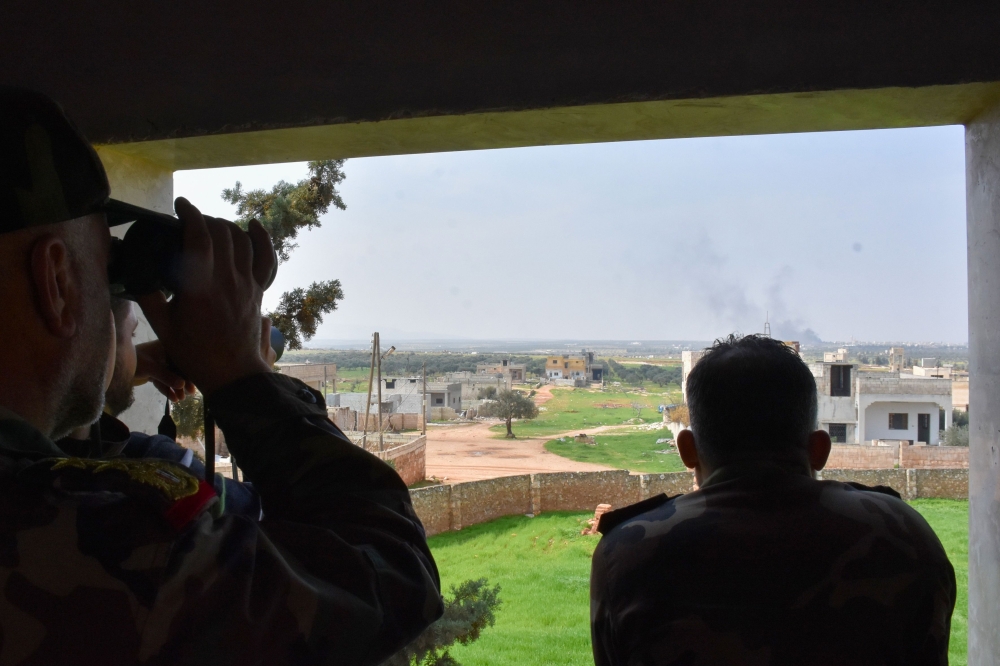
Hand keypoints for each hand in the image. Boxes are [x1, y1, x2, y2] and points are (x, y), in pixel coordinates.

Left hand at [133, 340, 195, 401]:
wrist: (114, 366)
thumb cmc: (134, 360)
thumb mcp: (151, 368)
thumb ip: (166, 376)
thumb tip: (182, 385)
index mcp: (165, 347)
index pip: (182, 357)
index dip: (190, 369)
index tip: (197, 380)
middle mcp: (164, 354)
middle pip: (178, 368)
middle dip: (184, 381)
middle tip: (191, 393)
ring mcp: (158, 363)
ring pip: (171, 376)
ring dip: (176, 388)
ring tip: (181, 399)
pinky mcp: (153, 372)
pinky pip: (163, 381)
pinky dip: (167, 389)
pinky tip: (174, 399)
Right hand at [137, 198, 277, 395]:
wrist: (232, 373)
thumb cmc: (194, 352)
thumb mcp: (163, 326)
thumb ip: (148, 297)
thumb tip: (136, 274)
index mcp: (200, 286)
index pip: (200, 236)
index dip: (191, 214)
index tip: (181, 206)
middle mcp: (227, 279)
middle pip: (222, 232)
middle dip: (205, 219)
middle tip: (190, 222)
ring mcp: (247, 283)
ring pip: (243, 240)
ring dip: (226, 226)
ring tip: (211, 227)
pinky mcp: (258, 290)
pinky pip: (267, 259)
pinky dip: (262, 239)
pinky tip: (254, 226)